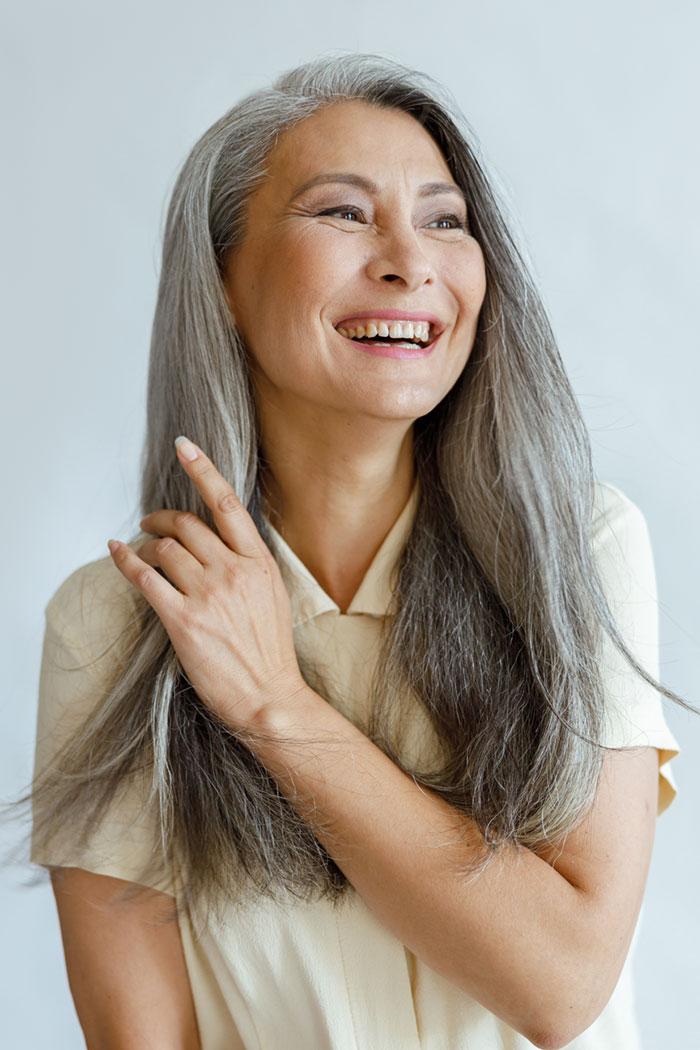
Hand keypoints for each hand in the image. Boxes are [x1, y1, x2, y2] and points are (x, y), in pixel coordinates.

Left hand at [107, 436, 306, 732]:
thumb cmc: (270, 651)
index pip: (227, 504)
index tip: (184, 447)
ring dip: (148, 544)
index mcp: (259, 562)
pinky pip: (146, 577)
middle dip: (161, 516)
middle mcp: (233, 571)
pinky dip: (126, 560)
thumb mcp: (273, 595)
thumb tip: (216, 543)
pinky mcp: (183, 620)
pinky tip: (118, 552)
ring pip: (165, 548)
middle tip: (150, 520)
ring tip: (144, 551)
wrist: (271, 696)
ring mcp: (208, 594)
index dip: (203, 470)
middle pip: (187, 524)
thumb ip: (247, 564)